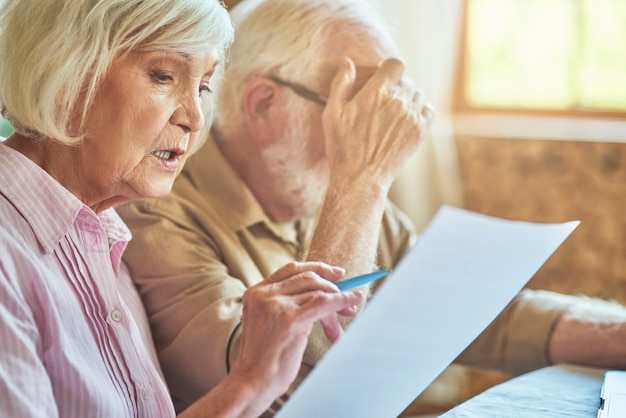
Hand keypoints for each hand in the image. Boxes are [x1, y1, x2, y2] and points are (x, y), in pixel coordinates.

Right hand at [228, 261, 362, 402]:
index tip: (336, 273)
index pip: (291, 270)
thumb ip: (285, 306)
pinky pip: (324, 302)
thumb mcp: (268, 324)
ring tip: (346, 317)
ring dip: (337, 302)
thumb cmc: (263, 360)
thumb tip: (321, 296)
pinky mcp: (290, 318)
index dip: (317, 268)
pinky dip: (341, 301)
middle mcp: (264, 294)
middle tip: (349, 299)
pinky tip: (351, 303)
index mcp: (255, 293)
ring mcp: (276, 304)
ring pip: (318, 291)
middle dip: (332, 286)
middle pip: (308, 278)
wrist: (251, 383)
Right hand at [322, 57, 434, 190]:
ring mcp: (411, 117)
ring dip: (408, 98)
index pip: (395, 65)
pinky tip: (406, 119)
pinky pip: (428, 110)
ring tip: (394, 112)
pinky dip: (420, 110)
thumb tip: (347, 62)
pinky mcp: (420, 131)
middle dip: (395, 86)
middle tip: (383, 101)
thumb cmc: (343, 147)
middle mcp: (397, 102)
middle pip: (406, 80)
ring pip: (418, 94)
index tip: (381, 79)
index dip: (388, 69)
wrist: (360, 177)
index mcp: (376, 93)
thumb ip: (341, 84)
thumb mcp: (332, 113)